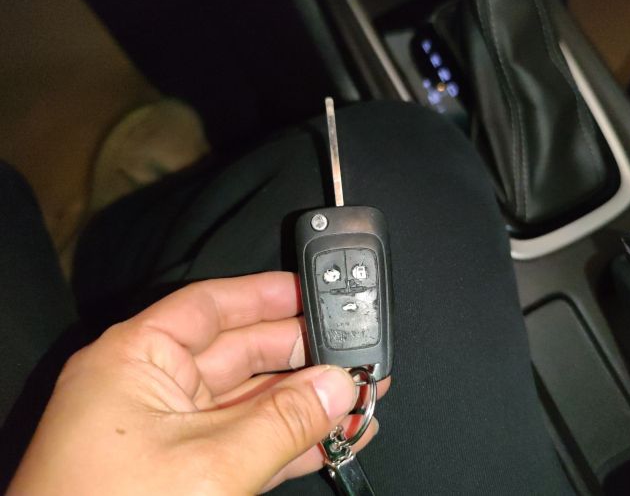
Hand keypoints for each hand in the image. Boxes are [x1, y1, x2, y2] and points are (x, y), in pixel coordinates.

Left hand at [9, 272, 388, 494]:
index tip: (310, 293)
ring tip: (356, 396)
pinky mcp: (183, 473)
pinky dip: (289, 442)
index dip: (264, 295)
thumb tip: (335, 387)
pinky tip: (332, 437)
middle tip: (351, 354)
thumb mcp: (209, 465)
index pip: (210, 306)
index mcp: (136, 360)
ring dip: (304, 403)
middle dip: (300, 356)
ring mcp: (168, 433)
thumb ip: (282, 422)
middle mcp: (150, 388)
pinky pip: (247, 443)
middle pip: (240, 352)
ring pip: (250, 403)